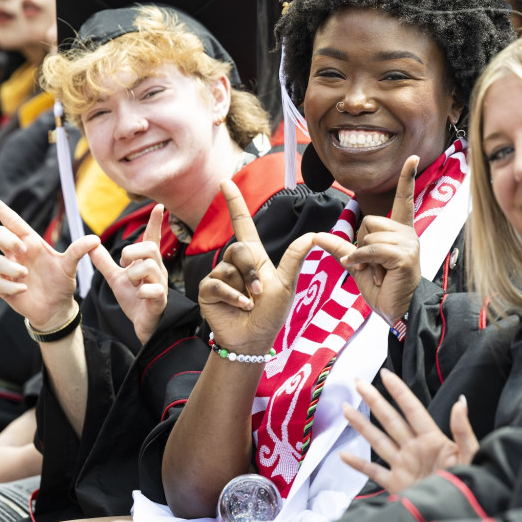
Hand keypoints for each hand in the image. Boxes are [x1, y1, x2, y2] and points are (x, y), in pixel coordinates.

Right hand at [0, 193, 99, 329]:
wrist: (57, 308)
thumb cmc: (61, 282)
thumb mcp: (70, 265)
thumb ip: (79, 251)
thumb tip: (95, 239)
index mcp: (31, 244)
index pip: (13, 222)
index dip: (0, 209)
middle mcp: (17, 255)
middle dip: (6, 239)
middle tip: (23, 249)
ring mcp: (9, 271)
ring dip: (10, 267)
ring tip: (26, 275)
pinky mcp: (5, 288)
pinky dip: (11, 286)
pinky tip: (24, 289)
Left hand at [90, 204, 168, 344]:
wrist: (143, 324)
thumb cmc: (134, 299)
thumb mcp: (116, 279)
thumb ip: (105, 263)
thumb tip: (91, 246)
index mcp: (147, 262)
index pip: (152, 238)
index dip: (154, 222)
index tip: (158, 206)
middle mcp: (157, 270)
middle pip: (150, 248)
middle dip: (132, 253)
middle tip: (124, 264)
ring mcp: (160, 284)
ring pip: (150, 267)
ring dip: (134, 274)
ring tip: (131, 283)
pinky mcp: (160, 300)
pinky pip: (153, 290)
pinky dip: (141, 292)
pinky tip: (139, 296)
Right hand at [198, 180, 315, 352]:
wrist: (254, 340)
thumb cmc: (271, 313)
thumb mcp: (287, 283)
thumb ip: (295, 258)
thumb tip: (313, 235)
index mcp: (254, 257)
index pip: (242, 223)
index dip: (234, 202)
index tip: (225, 182)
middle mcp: (234, 263)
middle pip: (239, 248)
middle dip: (251, 270)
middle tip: (259, 291)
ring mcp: (219, 276)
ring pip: (229, 268)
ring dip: (245, 288)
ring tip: (250, 303)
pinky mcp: (207, 290)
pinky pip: (218, 283)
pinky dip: (233, 297)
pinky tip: (241, 307)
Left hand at [314, 156, 420, 324]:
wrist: (399, 311)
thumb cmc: (384, 288)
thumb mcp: (358, 264)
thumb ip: (341, 247)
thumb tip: (317, 235)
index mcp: (400, 231)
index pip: (404, 198)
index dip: (407, 178)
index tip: (413, 158)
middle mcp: (407, 233)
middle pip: (369, 219)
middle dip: (362, 242)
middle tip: (373, 265)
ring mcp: (408, 243)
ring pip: (369, 233)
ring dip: (363, 256)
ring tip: (377, 272)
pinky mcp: (404, 256)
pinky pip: (371, 248)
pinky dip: (362, 259)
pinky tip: (368, 271)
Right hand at [340, 368, 477, 494]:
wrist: (456, 513)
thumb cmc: (468, 485)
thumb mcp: (470, 455)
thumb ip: (463, 430)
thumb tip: (460, 401)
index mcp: (432, 439)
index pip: (412, 409)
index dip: (399, 391)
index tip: (385, 374)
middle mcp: (414, 449)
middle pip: (390, 419)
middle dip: (374, 400)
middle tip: (358, 382)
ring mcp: (403, 466)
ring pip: (378, 440)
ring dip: (361, 425)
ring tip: (346, 408)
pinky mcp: (396, 485)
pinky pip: (373, 472)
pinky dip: (357, 464)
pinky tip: (343, 455)